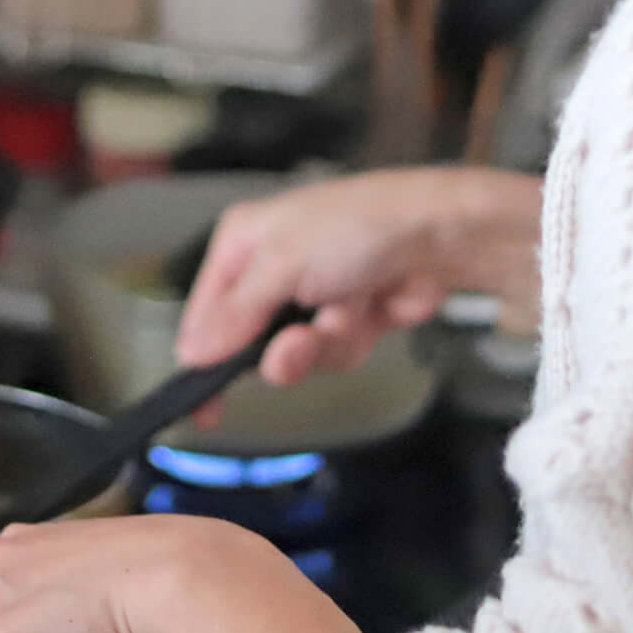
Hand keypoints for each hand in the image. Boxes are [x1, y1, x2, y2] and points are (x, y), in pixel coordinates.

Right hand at [177, 167, 543, 388]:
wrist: (440, 234)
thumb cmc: (361, 225)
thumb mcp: (283, 265)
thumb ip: (236, 314)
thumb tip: (192, 352)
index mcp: (243, 243)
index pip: (204, 314)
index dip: (203, 360)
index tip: (203, 407)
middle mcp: (272, 270)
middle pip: (252, 343)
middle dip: (283, 350)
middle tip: (296, 348)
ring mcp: (313, 296)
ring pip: (297, 356)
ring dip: (325, 343)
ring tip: (347, 314)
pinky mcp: (348, 317)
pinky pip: (334, 353)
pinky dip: (354, 337)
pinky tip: (370, 309)